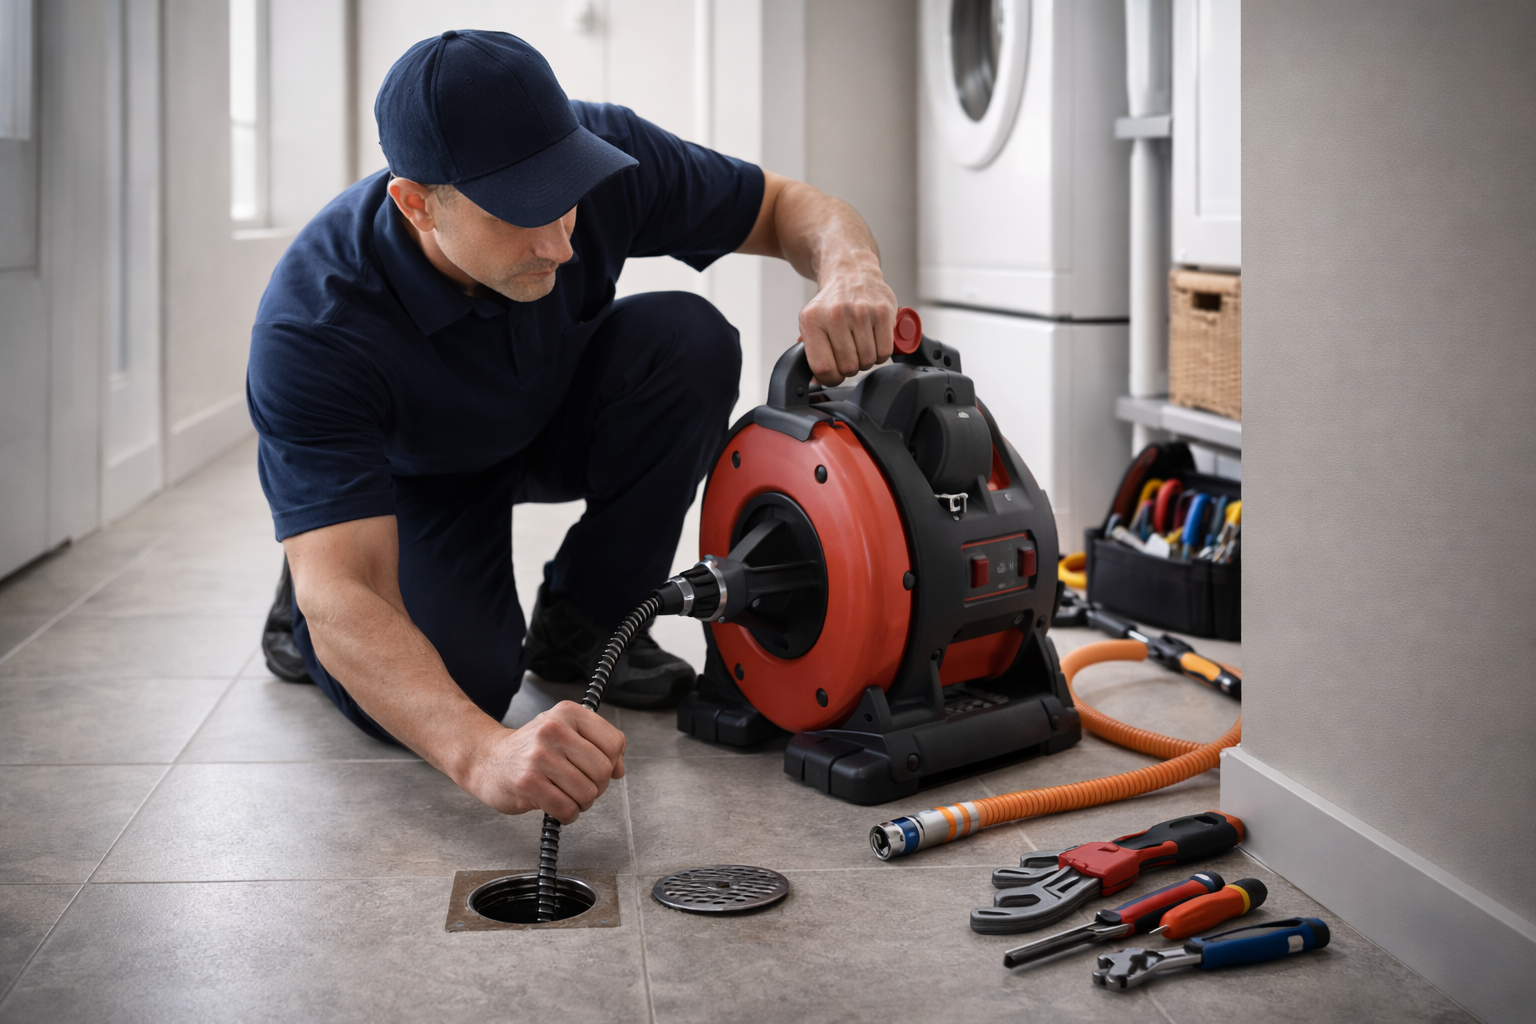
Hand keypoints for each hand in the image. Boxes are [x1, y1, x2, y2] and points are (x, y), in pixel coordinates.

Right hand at [457, 702, 626, 822]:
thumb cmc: (530, 749)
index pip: (614, 742)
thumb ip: (597, 746)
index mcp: (568, 713)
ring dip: (581, 803)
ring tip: (565, 795)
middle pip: (603, 770)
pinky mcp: (528, 782)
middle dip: (596, 787)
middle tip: (579, 787)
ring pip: (587, 792)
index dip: (612, 763)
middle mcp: (554, 730)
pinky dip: (567, 814)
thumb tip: (619, 770)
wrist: (486, 759)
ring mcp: (539, 756)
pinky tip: (556, 806)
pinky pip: (566, 809)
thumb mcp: (565, 733)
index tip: (598, 769)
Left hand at [799, 249, 897, 385]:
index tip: (834, 374)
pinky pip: (885, 351)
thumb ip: (811, 353)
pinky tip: (873, 340)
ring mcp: (861, 312)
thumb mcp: (812, 323)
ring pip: (867, 361)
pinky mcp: (882, 311)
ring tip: (861, 344)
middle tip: (850, 354)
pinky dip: (880, 353)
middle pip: (848, 367)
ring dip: (866, 360)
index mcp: (812, 320)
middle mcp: (836, 315)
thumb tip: (817, 380)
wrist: (851, 272)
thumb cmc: (832, 303)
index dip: (831, 378)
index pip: (823, 367)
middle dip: (850, 368)